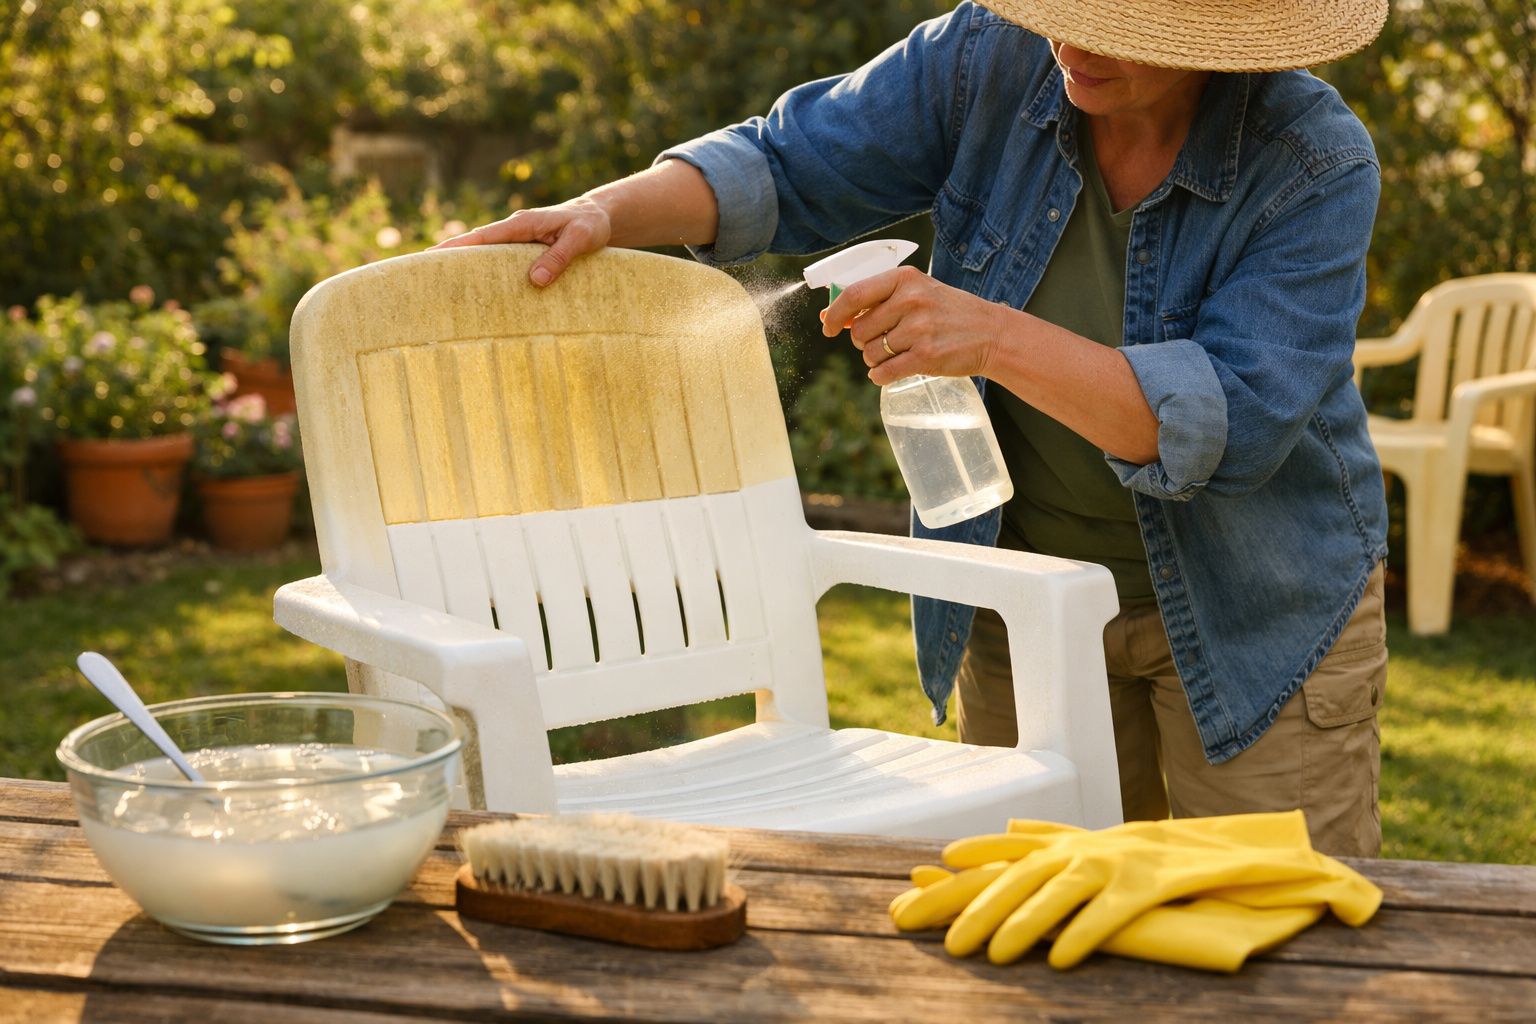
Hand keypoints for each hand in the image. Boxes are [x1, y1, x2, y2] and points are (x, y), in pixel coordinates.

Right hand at [431, 196, 612, 286]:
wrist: (598, 217)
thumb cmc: (590, 226)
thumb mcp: (580, 239)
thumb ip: (559, 258)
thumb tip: (534, 282)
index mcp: (522, 224)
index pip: (484, 237)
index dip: (458, 247)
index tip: (433, 256)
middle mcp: (514, 230)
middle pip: (475, 245)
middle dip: (449, 257)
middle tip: (421, 275)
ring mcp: (516, 240)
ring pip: (484, 254)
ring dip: (464, 267)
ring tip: (438, 286)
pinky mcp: (522, 251)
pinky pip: (498, 261)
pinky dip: (483, 271)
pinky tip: (474, 289)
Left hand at [820, 266, 1009, 383]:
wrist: (991, 333)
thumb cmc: (948, 312)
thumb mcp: (917, 292)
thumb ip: (877, 301)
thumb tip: (830, 316)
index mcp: (905, 279)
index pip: (854, 295)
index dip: (835, 314)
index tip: (828, 326)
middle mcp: (911, 301)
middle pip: (859, 330)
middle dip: (863, 341)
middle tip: (884, 341)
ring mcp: (919, 329)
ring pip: (870, 353)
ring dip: (876, 360)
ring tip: (898, 353)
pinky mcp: (926, 356)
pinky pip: (884, 373)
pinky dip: (882, 376)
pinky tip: (893, 370)